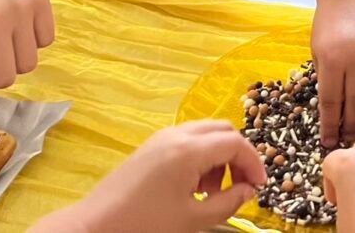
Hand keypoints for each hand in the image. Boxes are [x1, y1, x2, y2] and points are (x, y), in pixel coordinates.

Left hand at [32, 121, 266, 232]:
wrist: (94, 227)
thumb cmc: (144, 226)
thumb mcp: (192, 220)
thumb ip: (228, 203)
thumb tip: (249, 191)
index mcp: (190, 150)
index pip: (236, 143)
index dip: (254, 163)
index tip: (259, 187)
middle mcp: (177, 135)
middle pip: (223, 130)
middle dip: (238, 156)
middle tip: (241, 185)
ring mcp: (162, 137)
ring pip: (205, 133)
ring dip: (219, 156)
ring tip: (212, 191)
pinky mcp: (151, 146)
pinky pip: (187, 139)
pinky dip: (200, 156)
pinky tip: (192, 186)